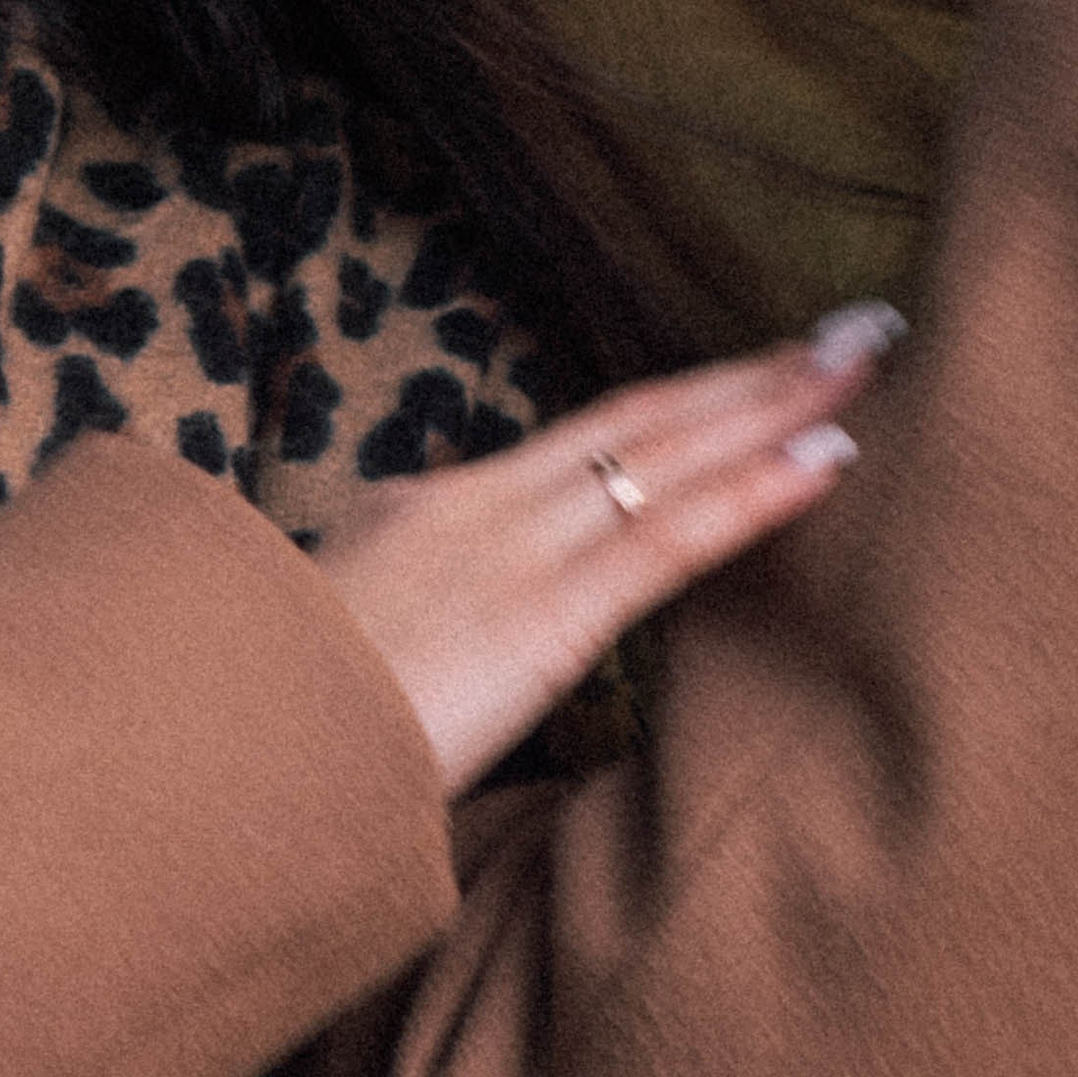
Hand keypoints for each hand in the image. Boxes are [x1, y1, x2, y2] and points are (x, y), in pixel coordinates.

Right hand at [312, 309, 894, 795]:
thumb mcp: (323, 654)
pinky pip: (666, 542)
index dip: (678, 403)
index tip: (750, 372)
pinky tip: (827, 457)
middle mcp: (476, 508)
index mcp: (428, 514)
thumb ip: (387, 637)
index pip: (582, 445)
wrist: (214, 747)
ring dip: (775, 403)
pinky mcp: (538, 621)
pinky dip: (754, 492)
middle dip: (748, 373)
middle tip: (848, 329)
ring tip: (863, 360)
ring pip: (665, 455)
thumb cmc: (259, 722)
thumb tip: (405, 661)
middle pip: (638, 421)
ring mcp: (508, 554)